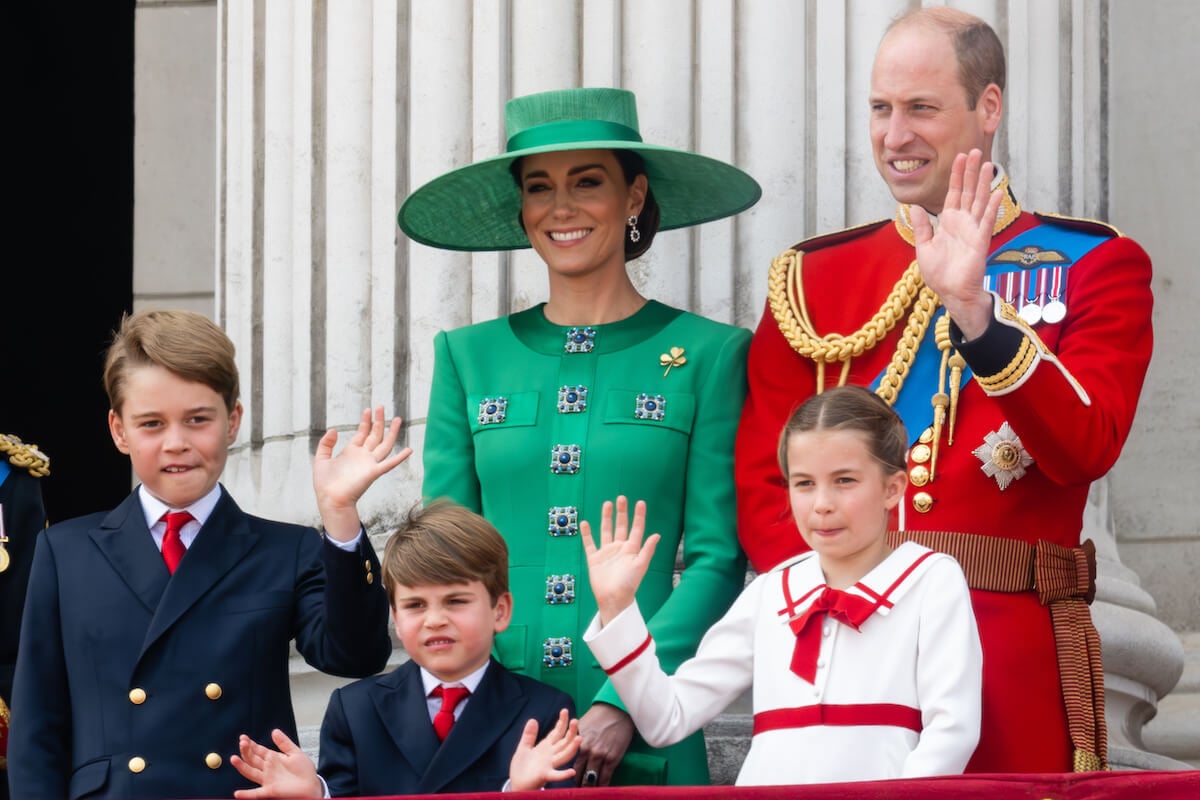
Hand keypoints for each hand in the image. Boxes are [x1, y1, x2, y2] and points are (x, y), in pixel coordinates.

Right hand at [231, 729, 322, 798]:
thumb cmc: (305, 771)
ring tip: (234, 759)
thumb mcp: (295, 752)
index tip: (243, 738)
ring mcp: (268, 780)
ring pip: (251, 772)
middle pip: (253, 759)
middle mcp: (268, 769)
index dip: (251, 744)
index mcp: (274, 759)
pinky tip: (238, 793)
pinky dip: (246, 794)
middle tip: (242, 742)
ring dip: (242, 766)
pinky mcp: (270, 791)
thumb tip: (274, 731)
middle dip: (246, 751)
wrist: (312, 786)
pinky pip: (256, 794)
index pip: (259, 750)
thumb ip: (284, 743)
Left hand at [313, 406, 412, 540]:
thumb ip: (326, 444)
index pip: (362, 433)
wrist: (330, 499)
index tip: (368, 409)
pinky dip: (400, 458)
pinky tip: (409, 450)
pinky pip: (389, 464)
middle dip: (378, 421)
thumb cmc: (325, 484)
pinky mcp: (373, 473)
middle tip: (381, 407)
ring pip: (384, 445)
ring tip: (397, 419)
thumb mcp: (321, 459)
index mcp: (351, 452)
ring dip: (391, 432)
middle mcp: (363, 456)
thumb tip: (334, 430)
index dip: (365, 421)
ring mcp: (369, 464)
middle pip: (375, 435)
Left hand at [508, 708, 580, 790]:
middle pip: (564, 741)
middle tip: (575, 720)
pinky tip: (571, 772)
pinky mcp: (544, 775)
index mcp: (545, 747)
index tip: (565, 711)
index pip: (556, 733)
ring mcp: (549, 765)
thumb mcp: (523, 748)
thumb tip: (533, 719)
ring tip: (579, 738)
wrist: (517, 785)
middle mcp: (550, 755)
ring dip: (572, 748)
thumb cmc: (522, 768)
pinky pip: (555, 775)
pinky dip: (563, 774)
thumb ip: (529, 735)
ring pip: (564, 755)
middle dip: (570, 731)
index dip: (561, 722)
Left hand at [573, 703, 634, 786]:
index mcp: (577, 743)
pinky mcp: (612, 758)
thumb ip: (574, 739)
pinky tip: (601, 789)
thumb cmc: (598, 717)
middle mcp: (587, 751)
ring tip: (588, 792)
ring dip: (589, 786)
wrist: (616, 710)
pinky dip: (602, 785)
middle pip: (580, 774)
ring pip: (591, 778)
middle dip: (579, 783)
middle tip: (579, 789)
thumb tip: (568, 749)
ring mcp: (600, 756)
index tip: (571, 780)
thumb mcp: (581, 726)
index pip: (571, 765)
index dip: (570, 775)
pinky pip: (605, 777)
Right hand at [581, 496, 658, 625]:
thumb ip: (647, 550)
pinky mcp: (594, 558)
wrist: (613, 598)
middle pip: (620, 526)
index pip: (636, 529)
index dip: (639, 516)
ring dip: (606, 518)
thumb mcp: (640, 565)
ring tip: (607, 504)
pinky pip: (589, 543)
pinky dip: (586, 534)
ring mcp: (606, 552)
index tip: (640, 503)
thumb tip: (657, 535)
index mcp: (632, 549)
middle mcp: (619, 548)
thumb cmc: (629, 584)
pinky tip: (585, 523)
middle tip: (621, 498)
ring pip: (606, 530)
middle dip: (621, 512)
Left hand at [911, 149, 1004, 340]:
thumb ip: (922, 227)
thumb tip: (915, 208)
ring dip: (983, 183)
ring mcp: (973, 230)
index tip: (959, 157)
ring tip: (987, 164)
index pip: (953, 193)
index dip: (956, 175)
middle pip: (968, 191)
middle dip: (970, 172)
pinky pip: (986, 221)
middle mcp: (963, 222)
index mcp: (948, 222)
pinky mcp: (980, 241)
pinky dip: (990, 207)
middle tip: (974, 151)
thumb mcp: (924, 247)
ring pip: (979, 201)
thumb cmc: (939, 273)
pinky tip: (995, 192)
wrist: (951, 292)